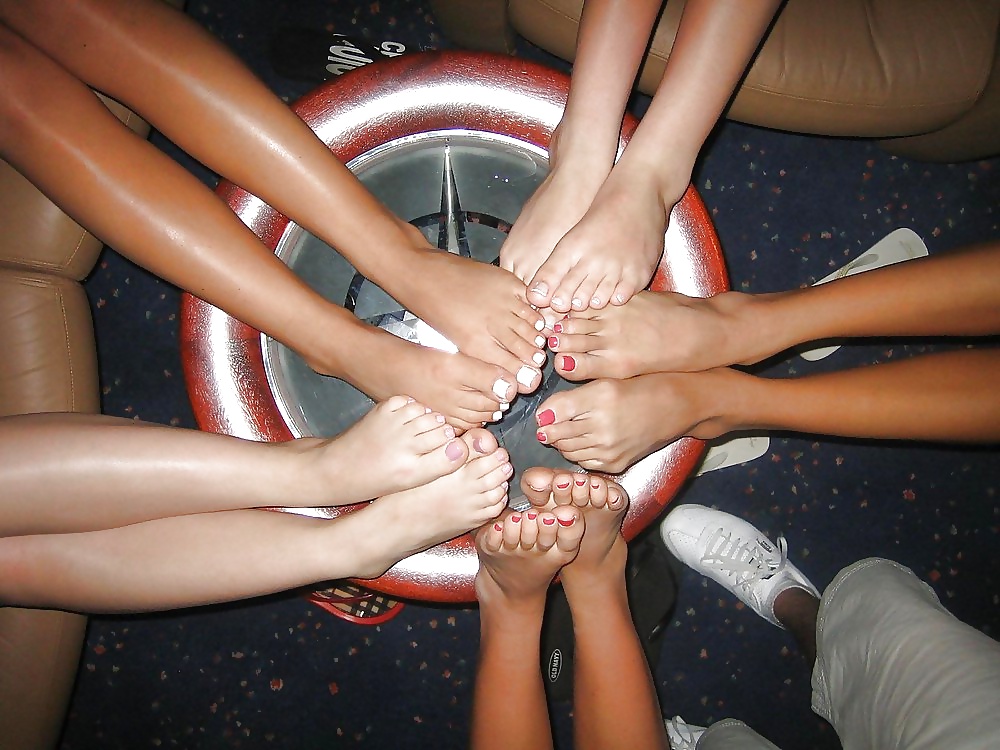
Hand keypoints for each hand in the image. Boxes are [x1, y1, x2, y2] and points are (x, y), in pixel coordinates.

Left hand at [524, 169, 669, 313]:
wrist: (637, 194)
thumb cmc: (600, 216)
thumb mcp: (570, 240)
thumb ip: (552, 270)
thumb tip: (535, 298)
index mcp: (570, 251)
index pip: (554, 292)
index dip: (552, 303)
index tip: (553, 306)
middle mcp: (592, 260)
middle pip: (574, 300)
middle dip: (570, 307)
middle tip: (571, 307)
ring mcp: (617, 267)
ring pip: (597, 302)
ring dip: (592, 304)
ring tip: (591, 298)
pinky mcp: (638, 272)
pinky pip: (621, 299)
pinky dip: (614, 299)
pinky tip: (611, 292)